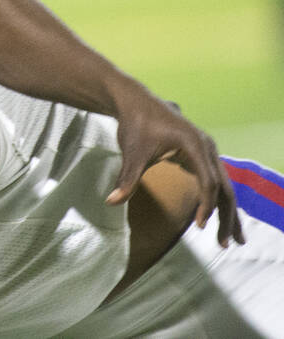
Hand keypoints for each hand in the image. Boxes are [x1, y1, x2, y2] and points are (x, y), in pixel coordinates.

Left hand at [105, 85, 243, 246]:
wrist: (134, 100)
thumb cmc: (134, 124)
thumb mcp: (131, 153)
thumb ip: (126, 179)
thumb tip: (111, 202)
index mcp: (194, 143)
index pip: (208, 181)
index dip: (205, 204)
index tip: (199, 225)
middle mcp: (206, 145)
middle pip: (225, 186)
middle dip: (227, 216)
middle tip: (225, 243)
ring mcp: (206, 148)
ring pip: (224, 184)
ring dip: (228, 211)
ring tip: (232, 239)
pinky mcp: (201, 152)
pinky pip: (216, 179)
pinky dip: (219, 199)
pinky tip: (217, 217)